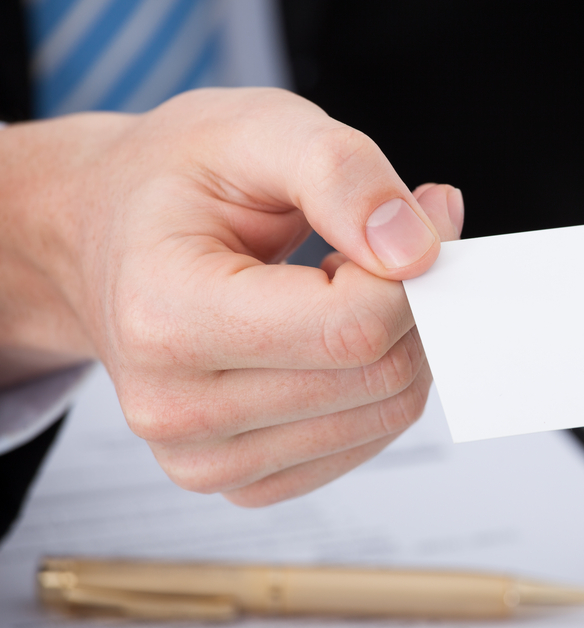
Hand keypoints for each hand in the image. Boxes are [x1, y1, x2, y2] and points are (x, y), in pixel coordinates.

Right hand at [0, 88, 463, 505]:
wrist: (105, 236)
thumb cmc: (174, 183)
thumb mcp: (256, 129)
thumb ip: (341, 174)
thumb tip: (417, 249)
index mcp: (166, 316)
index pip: (353, 326)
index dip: (409, 271)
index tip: (403, 223)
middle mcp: (176, 408)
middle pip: (379, 376)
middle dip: (412, 304)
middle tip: (377, 249)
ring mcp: (206, 458)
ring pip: (387, 414)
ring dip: (398, 342)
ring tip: (340, 289)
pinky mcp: (240, 480)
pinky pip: (365, 442)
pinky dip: (375, 383)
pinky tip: (331, 338)